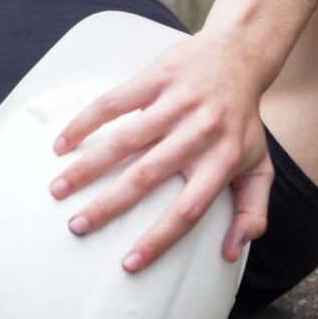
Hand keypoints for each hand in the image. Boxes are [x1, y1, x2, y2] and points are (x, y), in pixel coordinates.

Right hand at [49, 30, 272, 271]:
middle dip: (107, 206)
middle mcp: (198, 134)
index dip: (158, 239)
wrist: (238, 56)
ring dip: (87, 167)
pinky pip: (113, 104)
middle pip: (146, 177)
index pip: (188, 210)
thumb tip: (231, 251)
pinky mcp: (155, 79)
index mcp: (222, 161)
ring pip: (123, 141)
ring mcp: (175, 104)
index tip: (129, 263)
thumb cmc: (242, 120)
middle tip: (77, 226)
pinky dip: (84, 124)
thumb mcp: (259, 167)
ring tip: (58, 189)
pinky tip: (62, 144)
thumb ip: (252, 212)